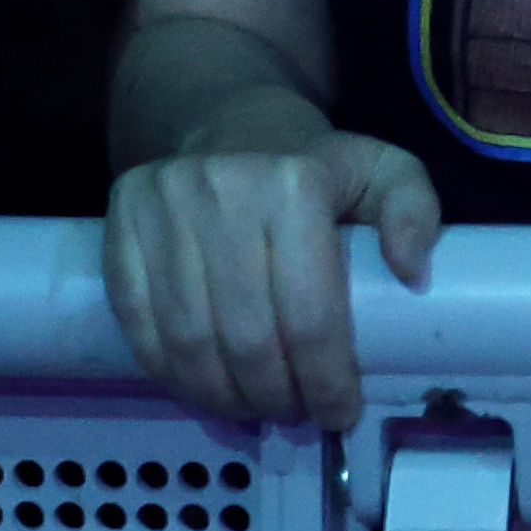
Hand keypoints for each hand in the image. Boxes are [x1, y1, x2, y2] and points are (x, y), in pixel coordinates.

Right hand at [103, 132, 440, 427]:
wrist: (223, 117)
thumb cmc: (310, 161)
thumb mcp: (379, 167)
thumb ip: (412, 209)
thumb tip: (412, 271)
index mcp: (293, 184)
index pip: (309, 312)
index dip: (325, 378)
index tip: (340, 411)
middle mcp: (221, 194)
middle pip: (247, 338)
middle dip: (276, 395)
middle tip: (295, 413)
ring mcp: (161, 212)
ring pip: (190, 342)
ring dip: (224, 396)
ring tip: (254, 408)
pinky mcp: (118, 229)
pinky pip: (140, 327)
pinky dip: (172, 375)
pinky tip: (204, 388)